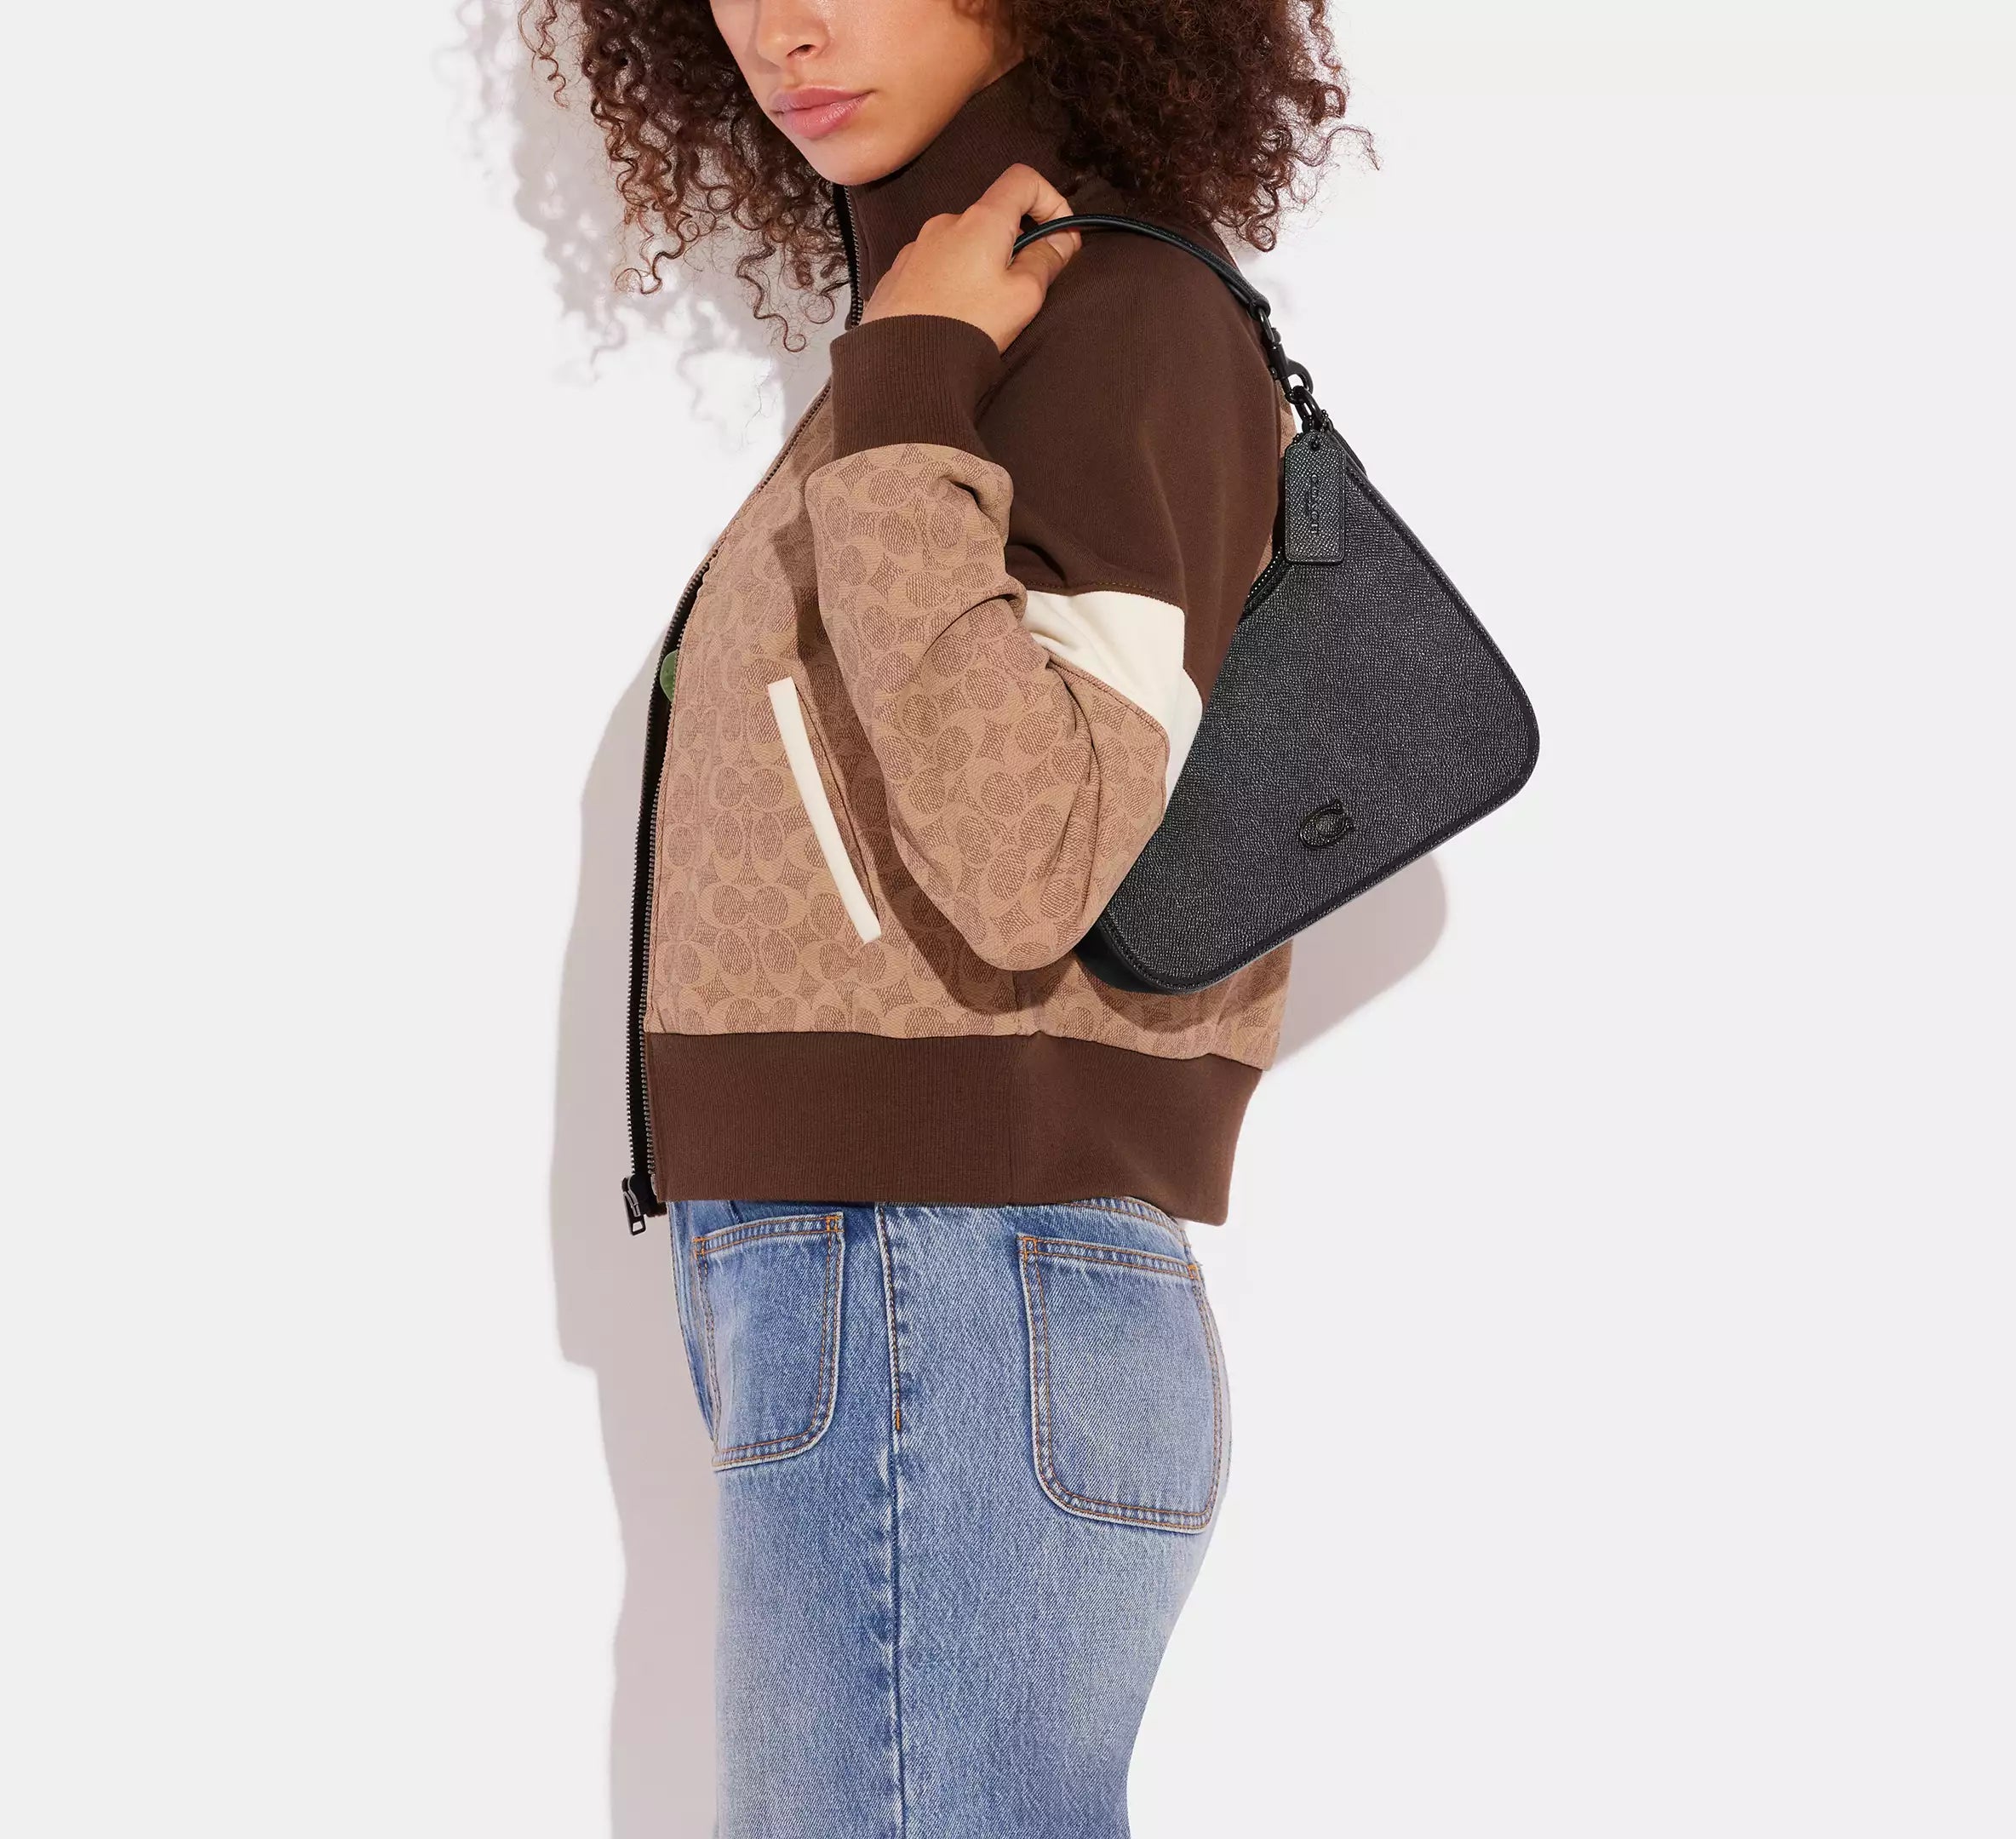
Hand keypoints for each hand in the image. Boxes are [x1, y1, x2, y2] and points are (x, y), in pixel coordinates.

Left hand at [859, 163, 1081, 351]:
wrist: (904, 364)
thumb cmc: (968, 327)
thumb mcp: (1024, 296)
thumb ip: (1047, 259)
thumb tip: (1062, 239)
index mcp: (981, 220)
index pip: (1023, 179)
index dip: (1050, 200)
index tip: (1059, 236)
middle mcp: (945, 223)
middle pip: (992, 217)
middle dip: (1014, 244)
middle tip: (1023, 286)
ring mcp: (916, 247)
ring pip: (962, 243)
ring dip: (981, 264)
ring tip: (982, 309)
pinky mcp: (897, 273)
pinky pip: (935, 265)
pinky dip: (952, 279)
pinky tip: (952, 313)